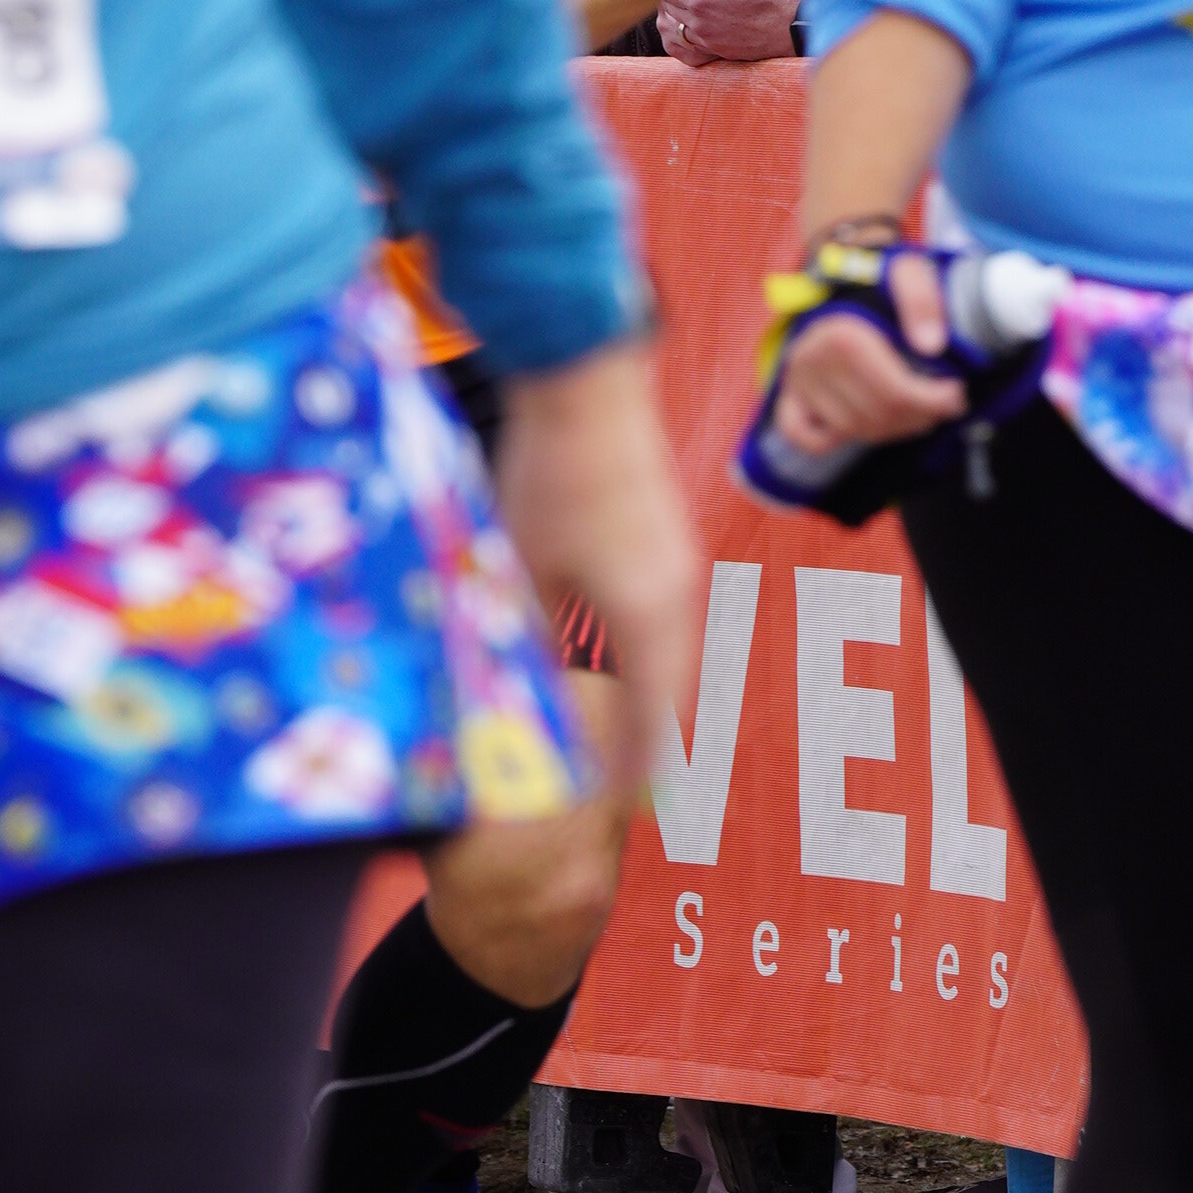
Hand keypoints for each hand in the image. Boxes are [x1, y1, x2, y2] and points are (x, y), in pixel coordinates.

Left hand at [489, 346, 700, 788]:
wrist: (589, 379)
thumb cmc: (554, 471)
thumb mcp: (525, 571)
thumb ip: (529, 636)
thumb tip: (516, 694)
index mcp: (647, 618)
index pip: (649, 723)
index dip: (632, 774)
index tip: (617, 814)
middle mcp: (675, 598)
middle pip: (664, 695)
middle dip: (642, 743)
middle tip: (620, 789)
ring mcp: (675, 566)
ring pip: (662, 656)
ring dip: (639, 695)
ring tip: (611, 733)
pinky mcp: (664, 541)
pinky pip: (657, 620)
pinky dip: (637, 654)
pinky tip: (602, 658)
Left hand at [659, 0, 802, 70]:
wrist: (795, 26)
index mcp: (700, 0)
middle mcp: (699, 25)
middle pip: (665, 9)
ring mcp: (707, 42)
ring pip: (671, 30)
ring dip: (671, 15)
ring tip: (684, 1)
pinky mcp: (716, 54)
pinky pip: (684, 52)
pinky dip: (679, 39)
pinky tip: (687, 27)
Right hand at [768, 249, 965, 467]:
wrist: (841, 273)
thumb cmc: (878, 278)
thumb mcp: (908, 273)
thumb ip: (923, 302)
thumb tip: (930, 345)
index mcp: (842, 336)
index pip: (895, 392)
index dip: (934, 401)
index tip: (956, 394)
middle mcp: (813, 362)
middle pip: (876, 415)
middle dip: (918, 415)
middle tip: (942, 404)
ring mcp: (798, 380)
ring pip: (851, 429)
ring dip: (890, 428)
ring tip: (916, 411)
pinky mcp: (790, 392)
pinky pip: (803, 435)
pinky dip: (832, 440)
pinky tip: (865, 424)